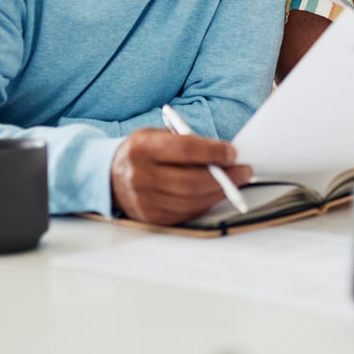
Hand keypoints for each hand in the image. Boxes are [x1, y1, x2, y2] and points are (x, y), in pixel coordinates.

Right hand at [110, 128, 252, 224]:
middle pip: (192, 181)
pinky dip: (206, 203)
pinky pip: (187, 212)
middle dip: (225, 176)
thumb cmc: (141, 152)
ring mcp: (144, 201)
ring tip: (235, 182)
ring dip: (220, 191)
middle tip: (244, 171)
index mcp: (142, 148)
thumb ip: (185, 142)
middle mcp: (140, 176)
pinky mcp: (151, 218)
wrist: (109, 176)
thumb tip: (224, 153)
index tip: (232, 152)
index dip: (213, 151)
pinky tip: (215, 193)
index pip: (185, 149)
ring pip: (192, 200)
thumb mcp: (156, 135)